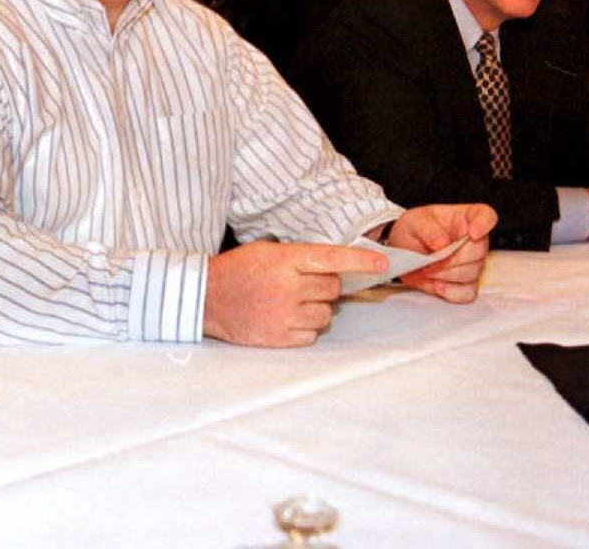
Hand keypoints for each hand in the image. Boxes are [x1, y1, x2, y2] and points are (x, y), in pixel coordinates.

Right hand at [203, 241, 387, 347]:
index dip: (361, 260)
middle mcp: (288, 287)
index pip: (333, 258)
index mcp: (285, 260)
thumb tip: (337, 268)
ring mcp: (284, 314)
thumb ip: (300, 257)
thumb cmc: (238, 271)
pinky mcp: (279, 337)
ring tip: (289, 303)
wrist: (205, 298)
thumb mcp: (267, 251)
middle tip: (303, 285)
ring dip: (315, 309)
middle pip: (333, 289)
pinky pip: (311, 335)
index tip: (383, 263)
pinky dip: (304, 328)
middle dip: (325, 287)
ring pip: (325, 314)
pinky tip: (284, 318)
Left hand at [385, 203, 494, 302]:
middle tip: (430, 260)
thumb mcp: (414, 222)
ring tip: (427, 270)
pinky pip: (468, 292)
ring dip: (447, 274)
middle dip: (453, 258)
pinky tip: (437, 286)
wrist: (403, 252)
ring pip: (473, 273)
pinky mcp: (466, 283)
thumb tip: (442, 243)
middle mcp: (474, 240)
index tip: (472, 233)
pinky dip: (452, 292)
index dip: (484, 224)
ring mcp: (473, 263)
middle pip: (479, 251)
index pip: (485, 215)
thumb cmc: (414, 231)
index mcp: (464, 218)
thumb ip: (427, 230)